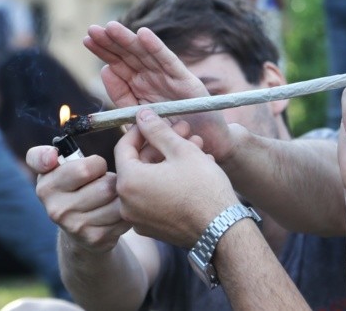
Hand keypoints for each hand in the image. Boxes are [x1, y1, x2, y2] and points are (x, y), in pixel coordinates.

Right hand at [26, 146, 130, 252]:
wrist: (76, 230)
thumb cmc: (69, 188)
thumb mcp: (52, 170)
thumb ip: (42, 156)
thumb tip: (50, 156)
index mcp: (47, 186)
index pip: (83, 169)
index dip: (96, 164)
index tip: (96, 167)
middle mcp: (56, 209)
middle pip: (106, 185)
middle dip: (112, 179)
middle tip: (105, 182)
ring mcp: (75, 227)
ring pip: (118, 202)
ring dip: (121, 196)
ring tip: (111, 196)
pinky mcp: (94, 239)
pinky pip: (124, 218)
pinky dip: (126, 213)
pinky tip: (115, 212)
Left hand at [83, 22, 233, 159]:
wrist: (206, 147)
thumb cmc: (173, 134)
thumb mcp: (139, 118)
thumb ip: (122, 96)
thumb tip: (105, 70)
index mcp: (140, 85)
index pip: (119, 63)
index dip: (104, 51)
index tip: (87, 40)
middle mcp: (154, 77)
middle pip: (130, 55)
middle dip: (111, 42)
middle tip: (93, 30)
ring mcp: (170, 77)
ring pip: (146, 54)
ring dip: (128, 40)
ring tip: (111, 28)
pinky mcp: (187, 81)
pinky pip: (169, 62)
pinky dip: (157, 48)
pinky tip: (143, 35)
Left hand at [114, 109, 238, 247]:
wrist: (221, 230)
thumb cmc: (203, 188)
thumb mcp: (181, 150)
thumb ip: (157, 130)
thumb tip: (142, 116)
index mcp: (128, 181)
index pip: (123, 147)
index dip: (140, 130)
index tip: (154, 121)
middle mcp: (126, 203)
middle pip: (139, 164)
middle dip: (162, 145)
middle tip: (184, 132)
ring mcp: (138, 219)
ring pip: (150, 181)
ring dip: (170, 162)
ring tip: (197, 149)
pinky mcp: (152, 228)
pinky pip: (156, 198)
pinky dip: (169, 183)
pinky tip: (193, 172)